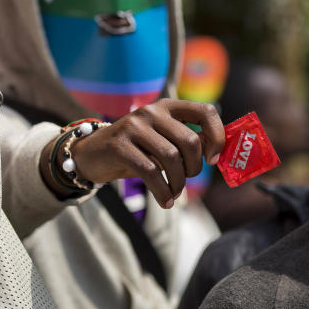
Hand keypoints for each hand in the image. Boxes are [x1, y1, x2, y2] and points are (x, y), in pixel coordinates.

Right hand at [41, 99, 224, 207]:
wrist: (92, 154)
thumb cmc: (135, 151)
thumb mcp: (161, 141)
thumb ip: (186, 142)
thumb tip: (216, 152)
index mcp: (167, 107)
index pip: (205, 112)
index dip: (217, 137)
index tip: (212, 159)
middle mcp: (152, 111)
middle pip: (190, 141)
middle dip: (194, 168)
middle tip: (186, 180)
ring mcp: (134, 126)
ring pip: (171, 158)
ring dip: (178, 183)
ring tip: (173, 193)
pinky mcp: (119, 145)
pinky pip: (150, 172)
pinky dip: (162, 191)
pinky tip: (165, 201)